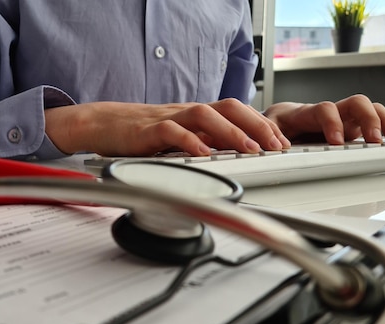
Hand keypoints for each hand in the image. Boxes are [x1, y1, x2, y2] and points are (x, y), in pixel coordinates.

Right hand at [45, 99, 290, 156]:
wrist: (102, 124)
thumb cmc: (140, 133)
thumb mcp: (178, 137)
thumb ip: (202, 142)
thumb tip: (232, 156)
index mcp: (195, 115)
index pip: (235, 111)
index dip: (261, 123)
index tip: (281, 142)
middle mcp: (185, 113)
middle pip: (227, 107)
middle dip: (256, 124)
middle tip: (276, 145)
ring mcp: (166, 119)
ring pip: (204, 115)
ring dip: (231, 132)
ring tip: (250, 149)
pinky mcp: (146, 131)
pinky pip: (170, 132)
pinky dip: (189, 141)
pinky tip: (203, 154)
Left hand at [263, 94, 384, 144]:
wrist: (279, 122)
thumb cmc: (275, 124)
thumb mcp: (266, 127)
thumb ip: (269, 132)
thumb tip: (279, 145)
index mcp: (308, 112)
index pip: (324, 109)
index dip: (332, 123)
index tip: (336, 142)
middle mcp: (331, 113)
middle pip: (356, 104)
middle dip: (368, 119)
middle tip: (374, 140)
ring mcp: (344, 120)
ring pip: (370, 111)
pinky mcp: (352, 129)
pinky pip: (375, 123)